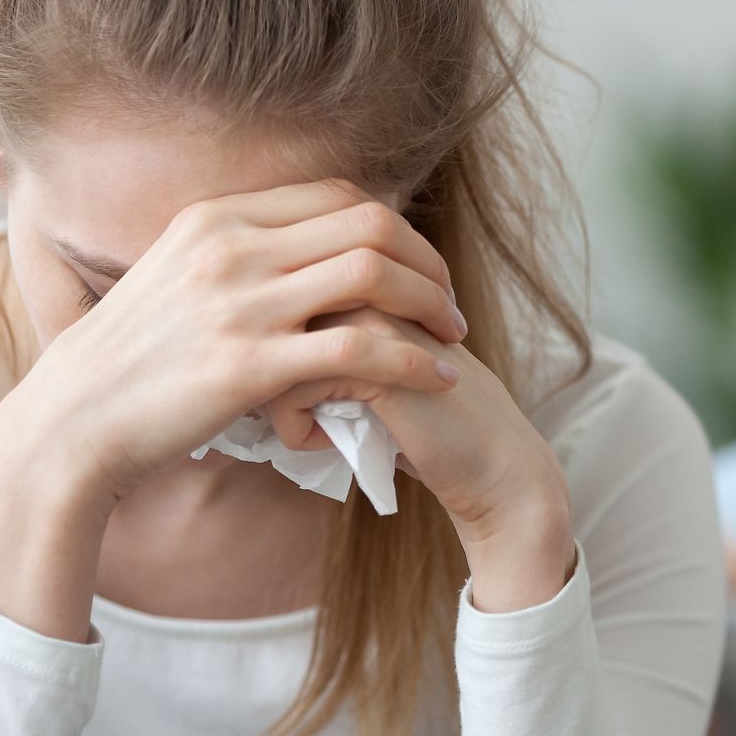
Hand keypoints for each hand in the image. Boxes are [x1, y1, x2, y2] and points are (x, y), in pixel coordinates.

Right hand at [7, 180, 468, 506]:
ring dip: (430, 304)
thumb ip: (234, 255)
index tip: (419, 266)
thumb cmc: (130, 362)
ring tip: (453, 338)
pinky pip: (360, 349)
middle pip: (368, 224)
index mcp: (217, 217)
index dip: (396, 226)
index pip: (338, 195)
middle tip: (449, 303)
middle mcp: (231, 246)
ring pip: (372, 275)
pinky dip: (414, 361)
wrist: (72, 421)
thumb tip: (294, 250)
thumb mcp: (175, 278)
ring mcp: (240, 303)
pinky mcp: (249, 365)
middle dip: (427, 261)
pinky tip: (438, 380)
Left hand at [268, 305, 575, 610]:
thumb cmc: (420, 423)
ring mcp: (370, 312)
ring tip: (314, 430)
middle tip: (296, 414)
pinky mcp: (372, 358)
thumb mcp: (366, 366)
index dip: (270, 354)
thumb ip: (322, 336)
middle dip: (265, 378)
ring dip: (278, 405)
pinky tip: (326, 445)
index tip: (295, 392)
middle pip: (265, 323)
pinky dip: (295, 430)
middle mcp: (363, 279)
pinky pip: (289, 391)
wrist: (490, 464)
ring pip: (270, 353)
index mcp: (360, 272)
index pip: (273, 298)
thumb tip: (246, 342)